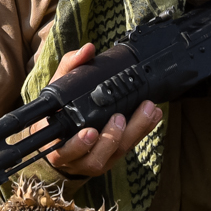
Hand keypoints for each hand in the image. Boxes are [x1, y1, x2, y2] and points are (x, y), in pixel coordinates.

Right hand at [40, 43, 162, 178]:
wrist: (60, 133)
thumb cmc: (57, 110)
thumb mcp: (58, 88)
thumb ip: (71, 66)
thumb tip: (88, 49)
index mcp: (56, 144)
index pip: (65, 150)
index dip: (78, 145)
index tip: (90, 132)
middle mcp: (75, 158)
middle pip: (95, 156)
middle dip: (110, 138)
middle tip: (120, 117)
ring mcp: (94, 161)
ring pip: (114, 155)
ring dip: (132, 134)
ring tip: (145, 112)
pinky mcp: (111, 158)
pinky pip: (128, 148)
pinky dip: (143, 131)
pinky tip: (153, 116)